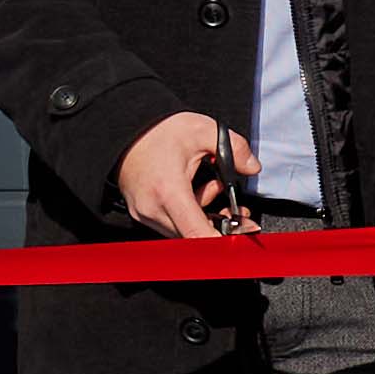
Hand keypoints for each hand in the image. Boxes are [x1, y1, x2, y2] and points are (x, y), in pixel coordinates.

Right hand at [117, 112, 241, 240]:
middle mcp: (153, 209)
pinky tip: (196, 194)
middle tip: (241, 214)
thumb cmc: (157, 132)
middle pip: (194, 237)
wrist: (122, 131)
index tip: (239, 239)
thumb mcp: (201, 129)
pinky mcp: (142, 214)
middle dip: (221, 227)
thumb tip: (252, 167)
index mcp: (169, 191)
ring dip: (205, 219)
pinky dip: (190, 216)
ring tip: (213, 189)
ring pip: (184, 232)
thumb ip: (234, 147)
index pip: (197, 234)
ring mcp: (145, 214)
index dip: (220, 244)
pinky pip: (172, 225)